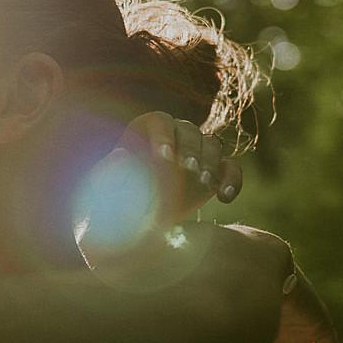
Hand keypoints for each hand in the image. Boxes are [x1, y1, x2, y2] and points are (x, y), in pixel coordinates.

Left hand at [118, 110, 242, 224]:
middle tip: (189, 168)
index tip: (164, 157)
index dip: (163, 136)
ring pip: (213, 145)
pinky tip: (225, 197)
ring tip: (204, 182)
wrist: (135, 220)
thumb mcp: (110, 185)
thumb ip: (113, 171)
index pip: (160, 122)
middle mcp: (176, 134)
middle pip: (190, 131)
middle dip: (191, 149)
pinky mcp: (215, 172)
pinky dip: (232, 180)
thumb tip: (121, 154)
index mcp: (147, 129)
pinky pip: (231, 169)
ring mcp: (198, 152)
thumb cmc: (116, 197)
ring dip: (211, 162)